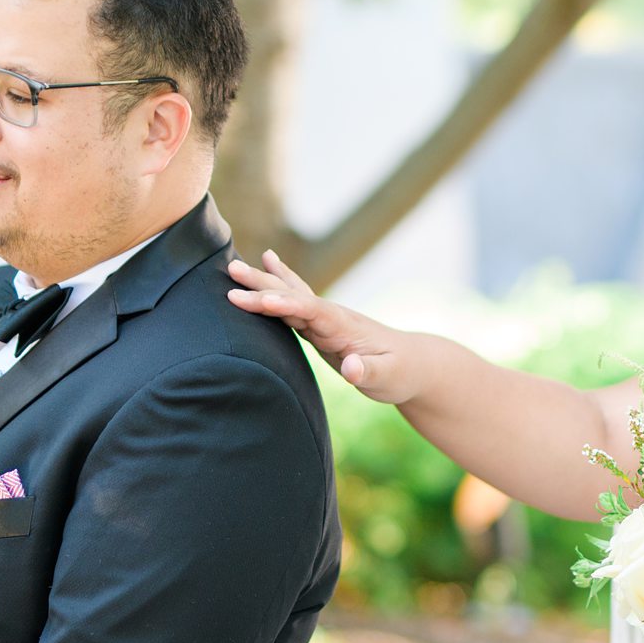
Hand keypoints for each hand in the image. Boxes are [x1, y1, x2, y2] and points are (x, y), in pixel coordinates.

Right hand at [226, 251, 413, 404]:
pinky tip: (267, 264)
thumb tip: (351, 368)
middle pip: (294, 297)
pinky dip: (278, 285)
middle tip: (230, 272)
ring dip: (263, 282)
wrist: (413, 364)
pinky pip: (294, 303)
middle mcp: (332, 317)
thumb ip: (367, 372)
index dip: (286, 305)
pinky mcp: (321, 326)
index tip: (257, 299)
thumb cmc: (400, 373)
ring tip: (234, 265)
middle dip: (263, 286)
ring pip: (290, 295)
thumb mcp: (388, 378)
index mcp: (344, 328)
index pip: (311, 312)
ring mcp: (326, 319)